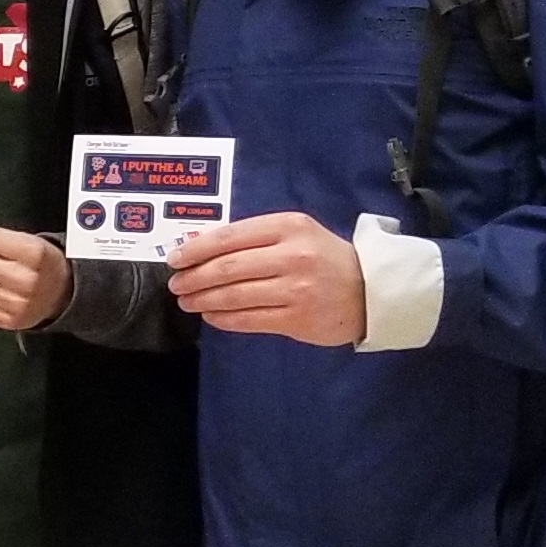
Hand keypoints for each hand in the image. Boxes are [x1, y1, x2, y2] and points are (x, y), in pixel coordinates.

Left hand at [168, 211, 366, 345]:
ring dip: (203, 300)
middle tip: (175, 284)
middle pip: (227, 268)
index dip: (196, 249)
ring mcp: (295, 289)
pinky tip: (211, 316)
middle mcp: (292, 256)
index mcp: (288, 227)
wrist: (370, 290)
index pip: (230, 237)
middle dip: (194, 277)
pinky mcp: (296, 318)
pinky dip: (223, 318)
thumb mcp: (295, 233)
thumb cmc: (324, 257)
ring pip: (234, 295)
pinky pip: (248, 319)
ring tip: (187, 301)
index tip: (175, 258)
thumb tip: (201, 247)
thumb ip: (254, 237)